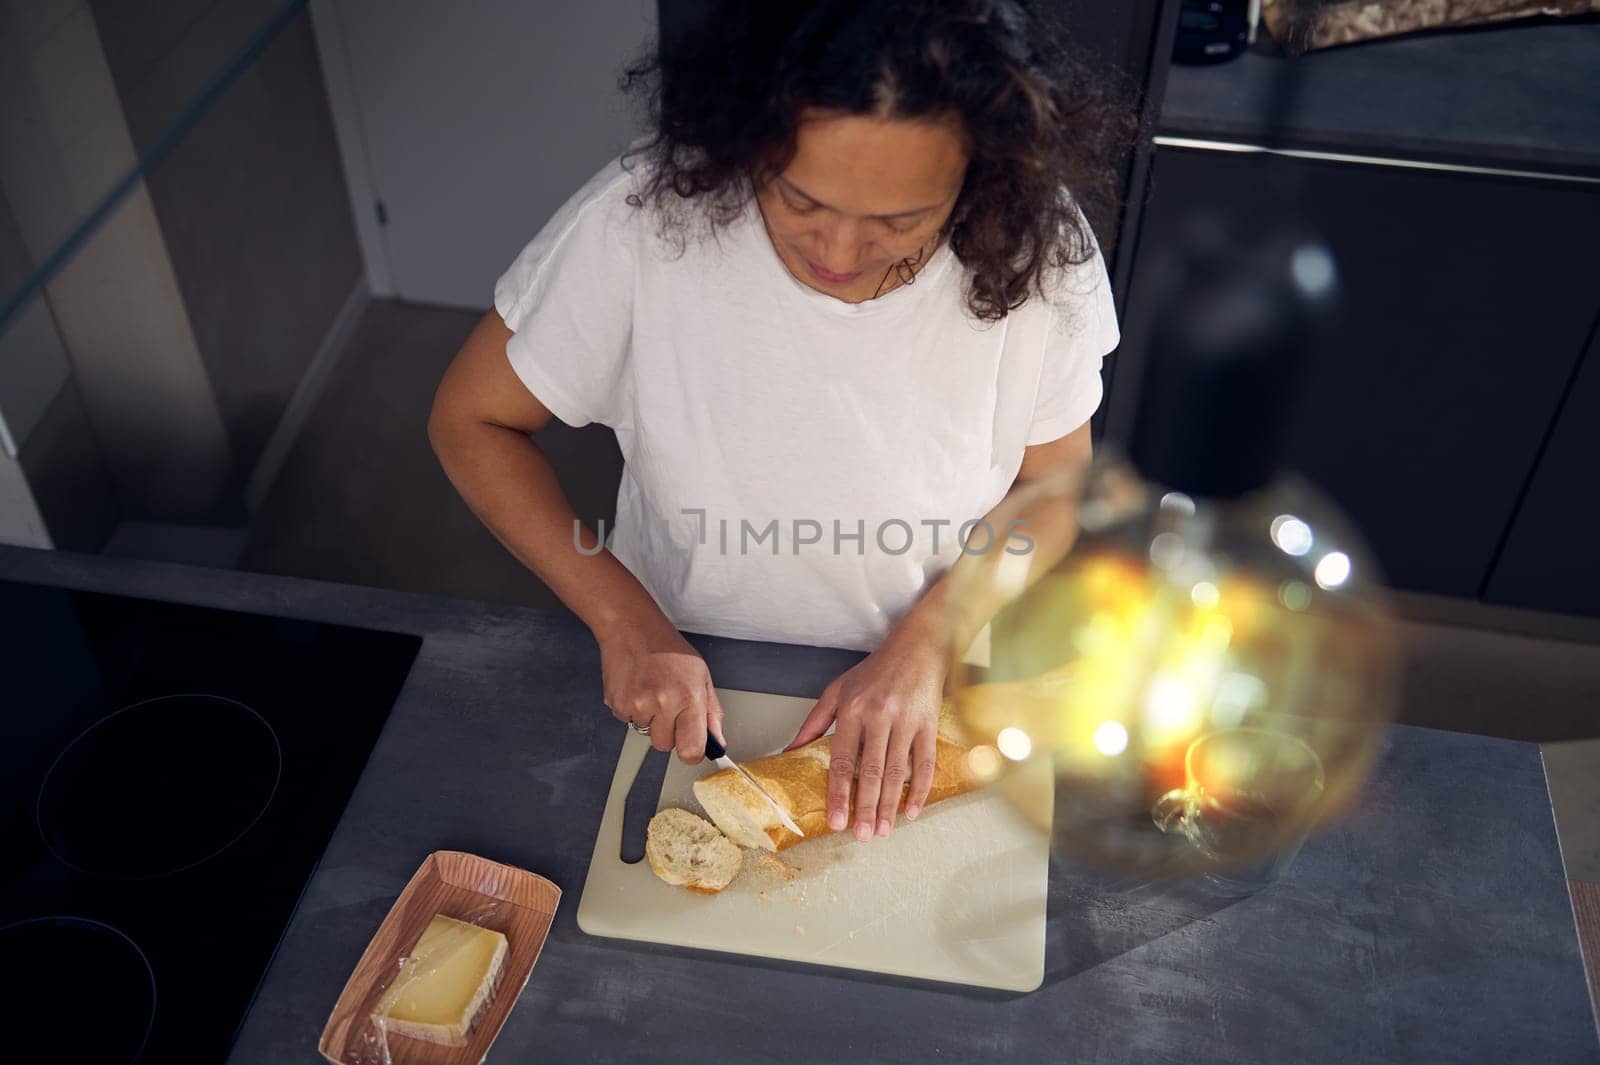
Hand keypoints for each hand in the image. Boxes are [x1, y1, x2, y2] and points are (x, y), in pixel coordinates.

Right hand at [598, 617, 725, 762]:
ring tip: (652, 690)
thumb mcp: (701, 676)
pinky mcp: (617, 704)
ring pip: (645, 733)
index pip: (691, 750)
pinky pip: (628, 721)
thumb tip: (717, 741)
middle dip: (668, 731)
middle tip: (669, 704)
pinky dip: (632, 710)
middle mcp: (662, 703)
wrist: (633, 628)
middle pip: (665, 746)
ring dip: (649, 719)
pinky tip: (638, 688)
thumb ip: (712, 713)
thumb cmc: (669, 649)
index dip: (692, 752)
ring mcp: (637, 705)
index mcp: (688, 698)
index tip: (692, 746)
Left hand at [783, 625, 946, 840]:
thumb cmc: (874, 671)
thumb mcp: (837, 690)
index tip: (836, 820)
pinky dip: (919, 789)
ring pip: (897, 771)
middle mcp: (878, 716)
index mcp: (852, 709)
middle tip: (861, 836)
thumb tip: (789, 752)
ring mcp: (906, 721)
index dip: (838, 792)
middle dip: (865, 807)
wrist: (917, 648)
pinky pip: (925, 763)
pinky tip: (911, 810)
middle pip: (870, 771)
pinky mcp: (928, 724)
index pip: (842, 759)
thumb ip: (813, 723)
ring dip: (890, 805)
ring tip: (883, 831)